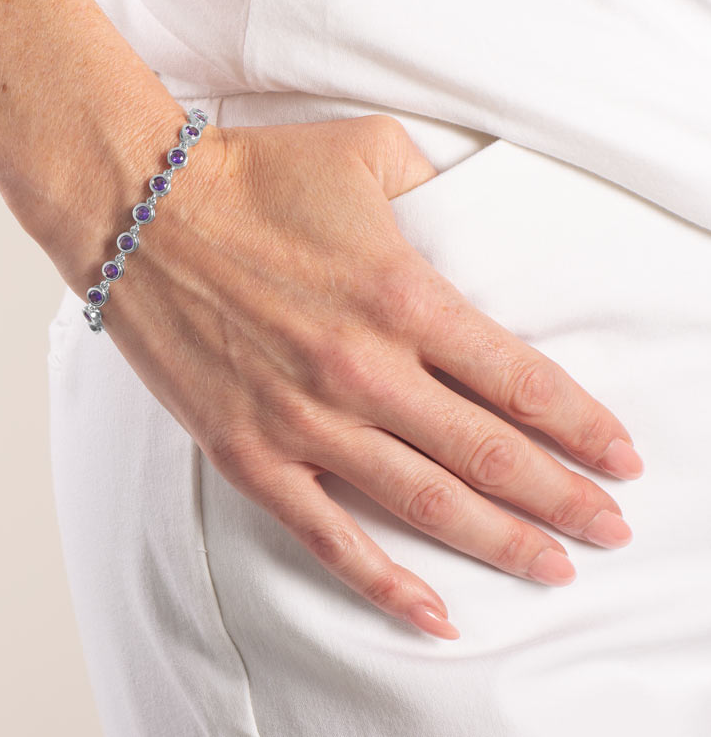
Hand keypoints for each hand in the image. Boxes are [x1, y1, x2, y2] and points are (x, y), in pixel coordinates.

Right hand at [64, 113, 642, 639]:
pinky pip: (328, 536)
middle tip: (612, 531)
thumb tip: (474, 200)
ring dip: (500, 542)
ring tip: (552, 568)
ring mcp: (305, 419)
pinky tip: (435, 613)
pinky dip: (386, 582)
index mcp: (402, 296)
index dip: (583, 426)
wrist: (141, 210)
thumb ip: (436, 179)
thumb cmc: (250, 176)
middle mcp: (365, 369)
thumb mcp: (364, 151)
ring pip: (425, 504)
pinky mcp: (250, 452)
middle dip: (563, 499)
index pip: (521, 380)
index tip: (622, 458)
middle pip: (490, 454)